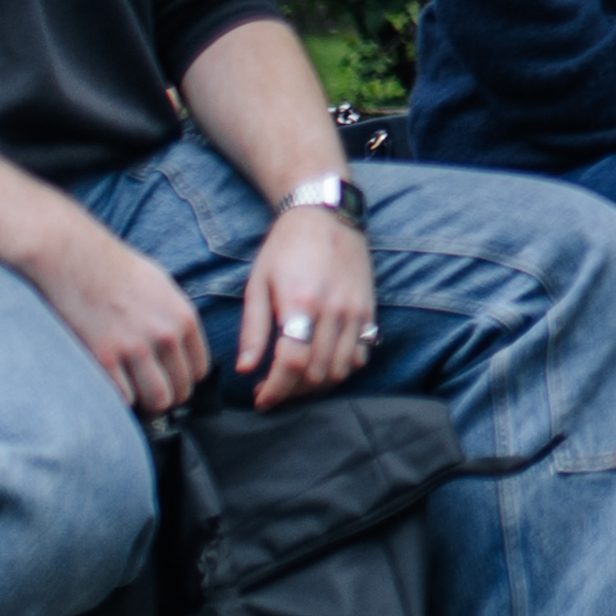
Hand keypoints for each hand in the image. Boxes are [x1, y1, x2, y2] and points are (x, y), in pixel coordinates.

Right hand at [23, 212, 211, 417]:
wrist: (75, 259)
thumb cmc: (116, 269)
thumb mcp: (162, 287)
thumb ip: (176, 318)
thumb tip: (183, 347)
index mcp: (183, 317)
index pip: (199, 369)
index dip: (184, 378)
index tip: (170, 378)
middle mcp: (165, 335)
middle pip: (180, 390)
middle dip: (167, 394)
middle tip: (150, 390)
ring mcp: (135, 349)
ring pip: (156, 400)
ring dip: (146, 402)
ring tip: (134, 391)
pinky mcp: (104, 359)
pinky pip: (123, 399)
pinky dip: (119, 398)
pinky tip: (112, 386)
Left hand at [238, 204, 380, 409]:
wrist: (326, 214)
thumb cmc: (286, 246)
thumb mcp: (258, 283)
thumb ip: (253, 329)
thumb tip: (245, 369)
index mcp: (300, 302)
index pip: (291, 364)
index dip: (275, 390)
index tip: (261, 400)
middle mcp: (333, 310)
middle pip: (316, 373)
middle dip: (291, 391)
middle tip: (273, 389)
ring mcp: (355, 312)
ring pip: (340, 370)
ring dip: (316, 385)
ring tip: (295, 380)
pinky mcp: (369, 311)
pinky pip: (361, 355)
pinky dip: (341, 369)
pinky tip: (321, 363)